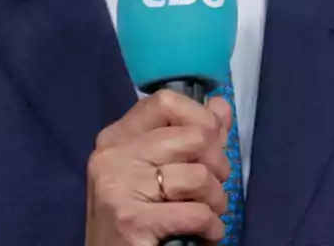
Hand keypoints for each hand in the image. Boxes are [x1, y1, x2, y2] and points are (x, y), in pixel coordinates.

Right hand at [85, 89, 232, 245]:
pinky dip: (212, 227)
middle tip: (213, 188)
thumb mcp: (157, 172)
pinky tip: (206, 234)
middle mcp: (112, 156)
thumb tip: (220, 105)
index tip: (212, 143)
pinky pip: (196, 213)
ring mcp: (118, 186)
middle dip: (218, 165)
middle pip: (194, 136)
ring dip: (217, 200)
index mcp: (116, 138)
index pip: (165, 101)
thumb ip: (190, 137)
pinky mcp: (131, 220)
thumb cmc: (137, 218)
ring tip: (210, 213)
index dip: (200, 118)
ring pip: (199, 175)